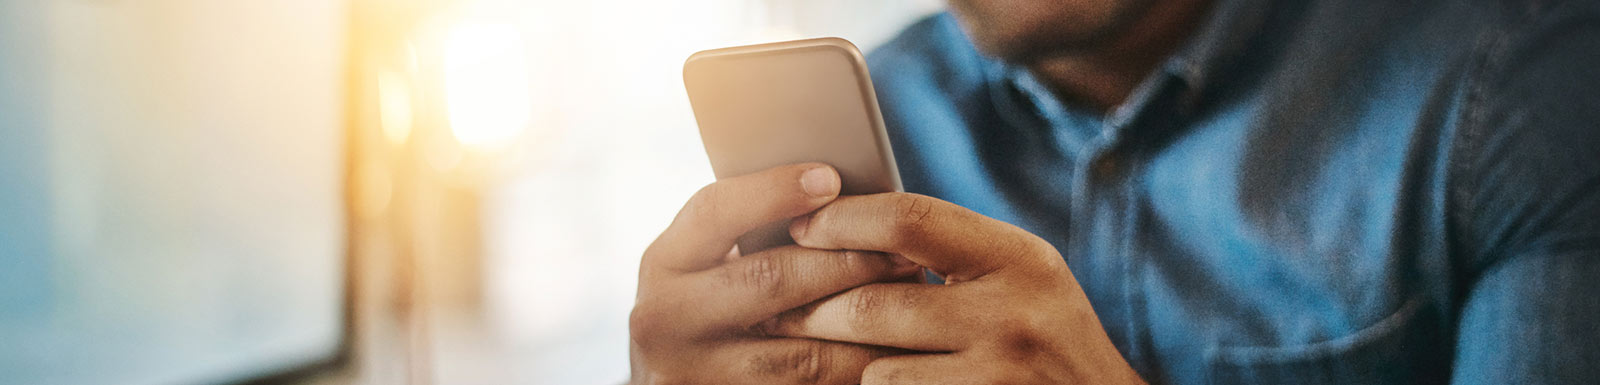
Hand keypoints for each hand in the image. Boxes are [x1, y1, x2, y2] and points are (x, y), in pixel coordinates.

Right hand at [629, 164, 923, 384]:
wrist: (680, 383)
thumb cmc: (716, 307)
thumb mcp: (709, 265)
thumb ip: (751, 232)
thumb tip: (837, 190)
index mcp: (663, 262)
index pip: (715, 211)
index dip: (774, 192)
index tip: (831, 178)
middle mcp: (664, 319)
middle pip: (769, 280)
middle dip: (846, 262)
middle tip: (904, 252)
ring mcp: (694, 374)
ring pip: (802, 352)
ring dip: (867, 327)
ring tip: (913, 302)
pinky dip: (857, 370)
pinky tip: (891, 352)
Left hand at [763, 193, 1145, 383]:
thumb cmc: (1047, 340)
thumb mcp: (1021, 277)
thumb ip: (953, 250)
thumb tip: (841, 223)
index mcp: (1020, 259)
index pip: (910, 220)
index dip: (841, 221)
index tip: (800, 227)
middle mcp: (1014, 314)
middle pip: (874, 304)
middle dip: (812, 310)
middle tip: (775, 309)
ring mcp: (1000, 375)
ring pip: (876, 369)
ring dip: (847, 367)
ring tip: (829, 355)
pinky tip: (874, 382)